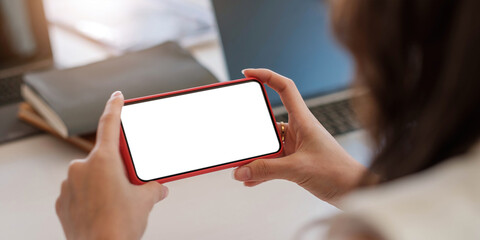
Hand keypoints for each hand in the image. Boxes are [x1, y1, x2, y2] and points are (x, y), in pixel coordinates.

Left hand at [55, 91, 168, 239]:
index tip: (117, 97)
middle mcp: (82, 168)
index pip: (109, 124)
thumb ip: (153, 188)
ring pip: (90, 175)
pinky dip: (89, 197)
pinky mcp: (63, 201)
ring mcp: (69, 185)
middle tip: (127, 184)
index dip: (115, 107)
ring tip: (115, 204)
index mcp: (104, 161)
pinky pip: (78, 191)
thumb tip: (159, 188)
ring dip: (102, 183)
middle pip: (103, 157)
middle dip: (116, 167)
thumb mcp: (145, 201)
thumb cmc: (120, 226)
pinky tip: (101, 210)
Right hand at [234, 69, 364, 205]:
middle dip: (252, 128)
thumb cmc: (338, 172)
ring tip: (242, 164)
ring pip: (269, 144)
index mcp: (303, 120)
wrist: (354, 189)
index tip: (248, 74)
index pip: (285, 88)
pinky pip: (273, 161)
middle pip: (269, 120)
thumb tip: (242, 170)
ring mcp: (297, 145)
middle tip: (238, 133)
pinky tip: (251, 179)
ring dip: (256, 154)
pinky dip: (261, 169)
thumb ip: (267, 170)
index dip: (266, 76)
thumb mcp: (298, 169)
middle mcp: (299, 130)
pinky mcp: (296, 161)